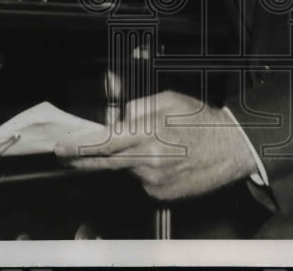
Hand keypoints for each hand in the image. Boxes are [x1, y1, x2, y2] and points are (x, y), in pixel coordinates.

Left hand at [54, 91, 257, 200]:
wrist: (230, 147)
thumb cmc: (202, 120)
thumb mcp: (169, 99)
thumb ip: (138, 107)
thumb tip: (117, 116)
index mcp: (148, 132)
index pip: (104, 142)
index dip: (79, 148)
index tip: (61, 149)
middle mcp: (148, 159)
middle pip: (106, 163)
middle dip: (84, 160)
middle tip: (69, 158)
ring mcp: (154, 179)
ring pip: (128, 169)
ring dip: (131, 159)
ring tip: (159, 146)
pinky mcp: (162, 193)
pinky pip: (143, 180)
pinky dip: (147, 170)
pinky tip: (167, 160)